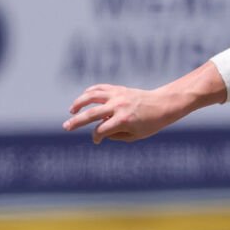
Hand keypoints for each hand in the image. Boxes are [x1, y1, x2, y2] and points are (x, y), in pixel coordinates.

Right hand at [64, 83, 178, 143]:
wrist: (164, 104)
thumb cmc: (152, 123)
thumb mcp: (135, 135)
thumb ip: (116, 135)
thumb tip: (100, 131)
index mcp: (123, 120)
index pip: (100, 130)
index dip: (96, 137)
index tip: (97, 141)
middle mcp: (118, 106)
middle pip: (91, 114)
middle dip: (76, 122)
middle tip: (66, 127)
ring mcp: (117, 96)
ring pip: (91, 96)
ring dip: (78, 103)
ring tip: (71, 111)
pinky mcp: (119, 89)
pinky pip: (100, 88)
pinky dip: (90, 92)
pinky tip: (84, 98)